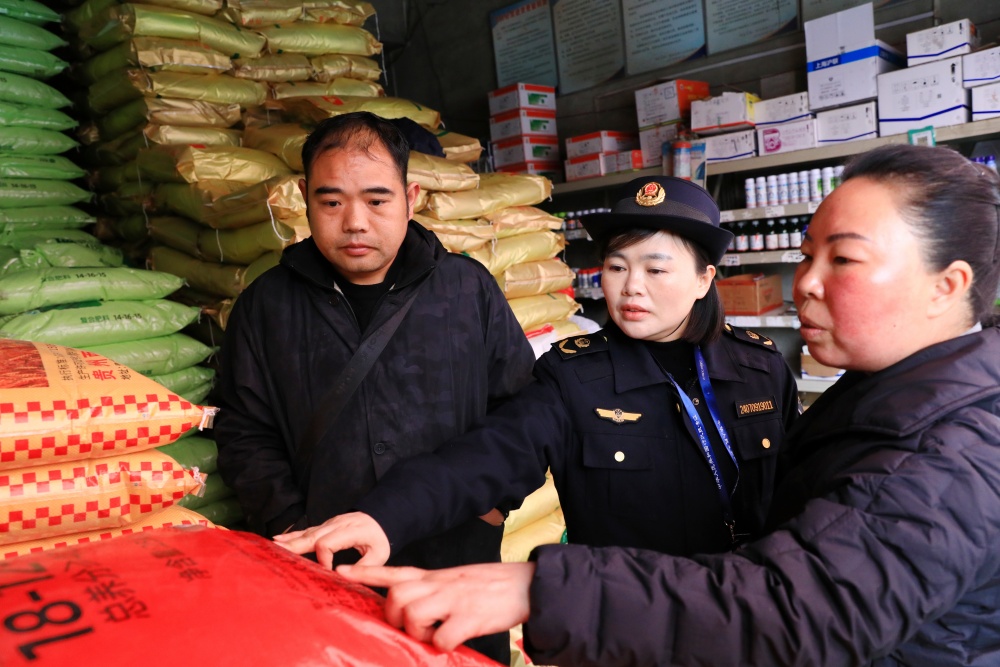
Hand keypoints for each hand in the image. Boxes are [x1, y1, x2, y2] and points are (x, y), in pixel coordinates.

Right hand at [273, 512, 389, 568]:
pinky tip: (279, 539)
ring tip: (273, 546)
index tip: (327, 571)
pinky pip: (308, 530)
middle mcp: (337, 524)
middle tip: (278, 554)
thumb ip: (362, 566)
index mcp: (351, 531)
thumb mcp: (379, 555)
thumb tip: (341, 575)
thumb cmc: (379, 539)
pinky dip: (293, 535)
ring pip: (307, 532)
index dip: (323, 559)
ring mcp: (330, 523)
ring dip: (290, 540)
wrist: (382, 518)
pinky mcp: (325, 525)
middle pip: (313, 536)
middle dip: (295, 546)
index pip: (328, 543)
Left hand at [336, 561, 534, 651]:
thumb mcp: (455, 579)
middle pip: (396, 597)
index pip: (394, 571)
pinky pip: (442, 637)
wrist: (525, 585)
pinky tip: (453, 642)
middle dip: (394, 617)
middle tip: (410, 628)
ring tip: (434, 635)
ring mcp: (454, 600)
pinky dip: (443, 645)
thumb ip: (432, 589)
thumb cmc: (489, 586)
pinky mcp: (470, 618)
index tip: (343, 570)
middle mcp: (440, 585)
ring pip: (413, 616)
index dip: (367, 572)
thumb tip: (408, 608)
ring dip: (418, 633)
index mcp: (435, 577)